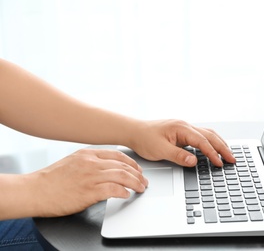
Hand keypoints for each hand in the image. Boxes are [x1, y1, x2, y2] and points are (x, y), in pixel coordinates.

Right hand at [29, 148, 147, 216]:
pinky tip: (127, 195)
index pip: (117, 155)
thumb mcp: (72, 162)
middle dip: (137, 174)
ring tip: (140, 188)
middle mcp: (91, 162)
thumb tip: (106, 169)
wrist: (34, 190)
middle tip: (143, 181)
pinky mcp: (89, 191)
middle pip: (123, 166)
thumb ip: (90, 163)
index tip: (137, 169)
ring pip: (122, 176)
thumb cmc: (50, 180)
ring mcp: (91, 176)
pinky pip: (114, 190)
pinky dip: (123, 192)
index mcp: (87, 153)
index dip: (131, 162)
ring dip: (135, 183)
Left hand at [129, 119, 235, 166]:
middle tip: (232, 159)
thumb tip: (194, 161)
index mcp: (181, 128)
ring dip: (219, 143)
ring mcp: (185, 128)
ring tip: (228, 153)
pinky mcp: (182, 132)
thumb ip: (178, 156)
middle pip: (210, 135)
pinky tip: (214, 148)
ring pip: (208, 134)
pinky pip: (201, 136)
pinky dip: (211, 142)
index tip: (220, 163)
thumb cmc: (144, 138)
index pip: (202, 141)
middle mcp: (185, 126)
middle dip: (222, 147)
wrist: (134, 131)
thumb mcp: (160, 150)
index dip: (213, 153)